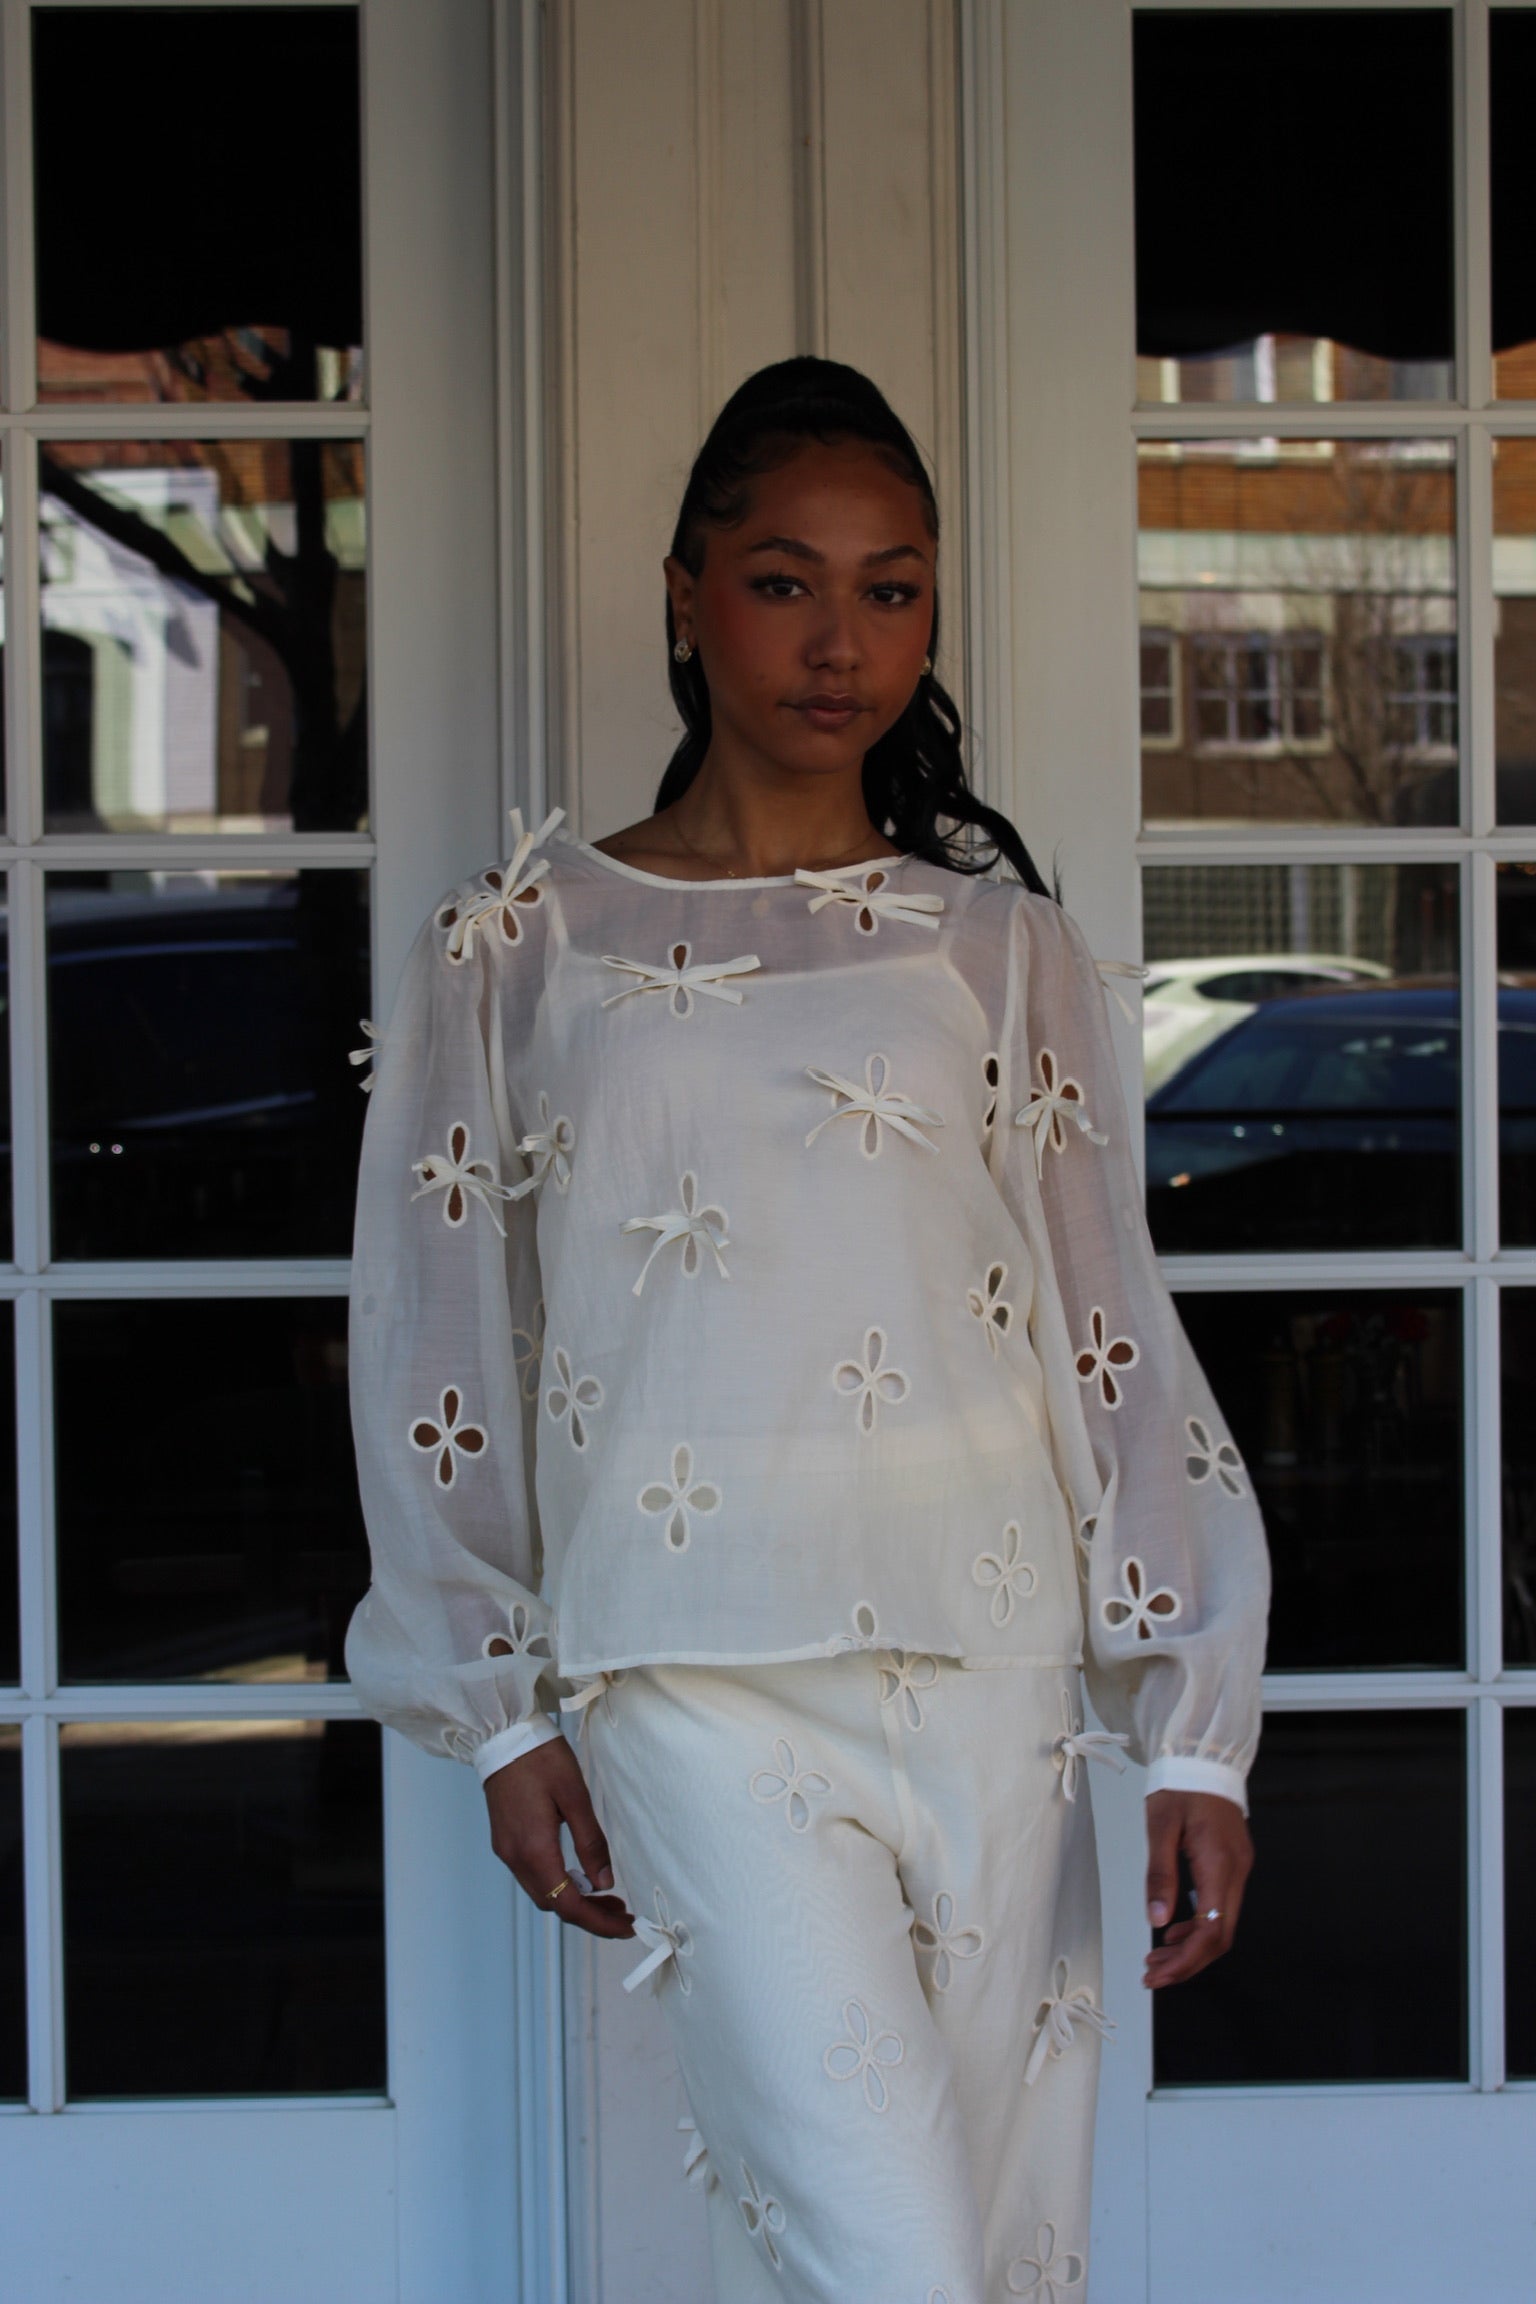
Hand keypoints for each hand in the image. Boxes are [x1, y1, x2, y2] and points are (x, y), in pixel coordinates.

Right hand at [482, 1736, 633, 1939]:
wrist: (502, 1736)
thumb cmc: (540, 1759)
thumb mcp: (575, 1796)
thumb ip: (591, 1842)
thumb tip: (605, 1883)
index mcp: (534, 1850)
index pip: (568, 1904)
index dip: (599, 1922)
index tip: (626, 1927)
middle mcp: (516, 1858)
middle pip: (554, 1905)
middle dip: (590, 1916)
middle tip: (622, 1913)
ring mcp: (507, 1851)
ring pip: (543, 1894)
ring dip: (574, 1902)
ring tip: (606, 1898)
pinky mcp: (505, 1842)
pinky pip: (533, 1877)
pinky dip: (558, 1885)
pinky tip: (579, 1876)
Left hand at [1142, 1789, 1251, 1988]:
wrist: (1203, 1757)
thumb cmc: (1180, 1786)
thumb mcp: (1160, 1826)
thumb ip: (1160, 1874)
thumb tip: (1158, 1921)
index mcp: (1220, 1865)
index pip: (1211, 1931)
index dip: (1186, 1961)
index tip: (1157, 1974)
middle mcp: (1236, 1872)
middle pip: (1220, 1937)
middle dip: (1187, 1963)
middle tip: (1152, 1974)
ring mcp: (1238, 1869)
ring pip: (1221, 1925)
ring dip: (1190, 1948)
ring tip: (1157, 1957)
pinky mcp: (1232, 1864)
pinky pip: (1219, 1907)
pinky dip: (1197, 1926)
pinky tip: (1174, 1931)